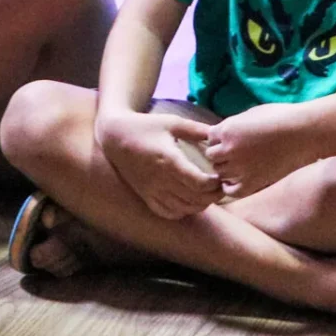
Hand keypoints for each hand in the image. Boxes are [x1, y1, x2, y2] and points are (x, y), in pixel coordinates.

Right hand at [96, 110, 221, 219]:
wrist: (115, 137)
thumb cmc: (146, 126)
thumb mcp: (172, 122)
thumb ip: (197, 129)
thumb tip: (219, 133)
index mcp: (169, 160)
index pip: (198, 183)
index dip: (214, 183)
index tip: (220, 175)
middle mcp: (160, 179)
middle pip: (194, 198)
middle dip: (213, 195)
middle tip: (220, 186)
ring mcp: (152, 190)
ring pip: (183, 208)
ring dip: (200, 205)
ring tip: (208, 194)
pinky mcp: (146, 196)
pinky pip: (167, 212)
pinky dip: (182, 211)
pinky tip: (189, 202)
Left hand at [205, 102, 317, 198]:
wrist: (303, 133)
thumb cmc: (281, 117)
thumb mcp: (251, 113)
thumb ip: (233, 124)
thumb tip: (225, 132)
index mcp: (227, 130)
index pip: (210, 138)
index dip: (219, 138)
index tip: (230, 139)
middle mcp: (229, 150)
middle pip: (212, 156)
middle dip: (221, 153)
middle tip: (235, 152)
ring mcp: (239, 168)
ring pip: (219, 172)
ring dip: (226, 169)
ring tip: (239, 165)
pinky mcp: (252, 183)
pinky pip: (230, 190)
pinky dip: (229, 187)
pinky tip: (235, 182)